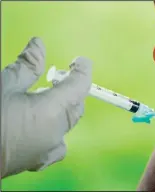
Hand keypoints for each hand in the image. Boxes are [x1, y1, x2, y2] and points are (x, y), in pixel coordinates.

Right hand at [1, 37, 91, 177]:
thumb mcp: (4, 85)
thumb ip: (27, 65)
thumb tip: (39, 44)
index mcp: (51, 112)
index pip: (80, 86)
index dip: (83, 70)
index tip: (80, 61)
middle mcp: (57, 132)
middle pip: (76, 105)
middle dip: (71, 89)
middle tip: (56, 78)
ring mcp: (49, 149)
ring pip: (68, 123)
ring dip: (63, 108)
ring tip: (42, 99)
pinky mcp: (40, 160)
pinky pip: (58, 142)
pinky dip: (55, 129)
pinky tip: (42, 125)